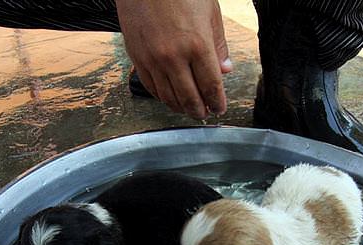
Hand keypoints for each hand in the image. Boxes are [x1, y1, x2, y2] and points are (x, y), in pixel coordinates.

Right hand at [115, 0, 231, 119]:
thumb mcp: (210, 12)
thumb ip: (218, 44)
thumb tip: (225, 70)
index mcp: (198, 45)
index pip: (211, 86)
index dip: (217, 102)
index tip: (219, 108)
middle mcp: (174, 57)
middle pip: (190, 98)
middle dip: (200, 111)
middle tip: (205, 114)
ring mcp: (153, 60)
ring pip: (169, 97)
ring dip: (181, 107)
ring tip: (189, 109)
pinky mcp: (137, 58)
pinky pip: (151, 87)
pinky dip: (162, 97)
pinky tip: (169, 98)